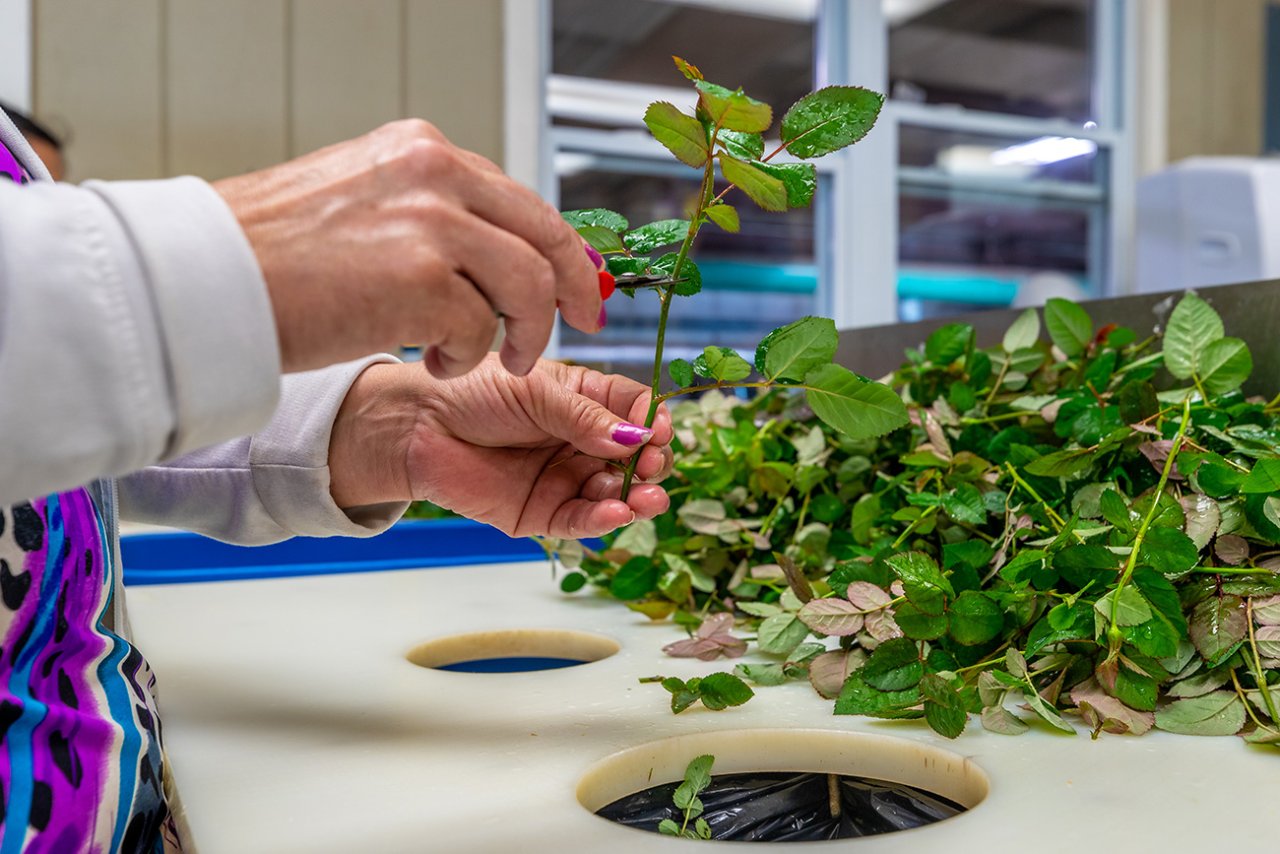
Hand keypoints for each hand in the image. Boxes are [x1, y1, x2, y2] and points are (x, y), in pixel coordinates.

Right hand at [213, 120, 601, 376]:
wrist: (201, 280)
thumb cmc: (264, 256)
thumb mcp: (357, 204)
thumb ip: (425, 214)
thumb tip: (489, 250)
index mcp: (420, 151)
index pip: (518, 198)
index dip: (558, 248)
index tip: (575, 286)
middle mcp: (434, 173)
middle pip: (545, 234)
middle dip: (569, 291)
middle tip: (576, 328)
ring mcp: (433, 223)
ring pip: (527, 285)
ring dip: (519, 334)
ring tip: (486, 360)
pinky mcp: (422, 279)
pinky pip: (482, 329)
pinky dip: (468, 356)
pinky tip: (433, 362)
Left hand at [328, 355, 673, 537]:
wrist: (416, 426)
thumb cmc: (472, 392)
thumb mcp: (536, 392)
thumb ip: (585, 417)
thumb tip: (635, 437)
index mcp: (585, 401)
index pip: (636, 411)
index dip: (651, 423)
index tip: (656, 432)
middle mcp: (581, 442)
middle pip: (635, 458)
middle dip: (650, 463)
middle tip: (649, 465)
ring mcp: (564, 479)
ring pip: (616, 494)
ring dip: (637, 498)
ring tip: (646, 498)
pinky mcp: (542, 513)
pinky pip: (582, 521)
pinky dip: (604, 520)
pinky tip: (617, 512)